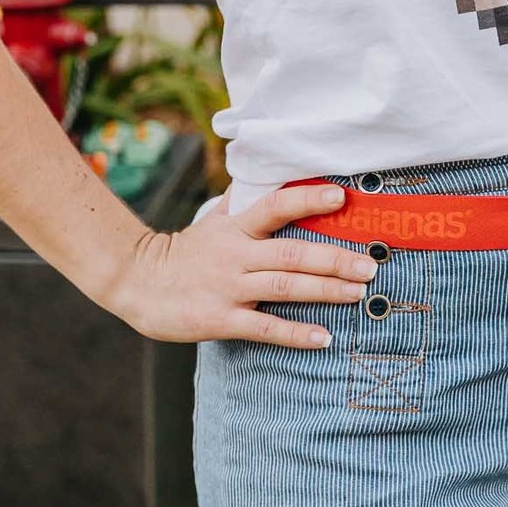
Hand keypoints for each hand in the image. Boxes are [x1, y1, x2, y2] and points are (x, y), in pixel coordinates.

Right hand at [107, 182, 377, 345]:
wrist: (137, 283)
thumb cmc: (185, 251)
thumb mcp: (213, 220)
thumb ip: (242, 199)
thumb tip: (265, 169)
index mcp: (235, 227)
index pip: (274, 206)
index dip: (307, 200)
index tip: (341, 196)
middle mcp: (235, 254)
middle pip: (291, 253)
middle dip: (335, 259)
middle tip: (370, 265)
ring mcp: (229, 288)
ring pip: (284, 288)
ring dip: (325, 291)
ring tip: (358, 294)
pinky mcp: (221, 319)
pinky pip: (265, 327)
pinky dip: (296, 333)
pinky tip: (324, 337)